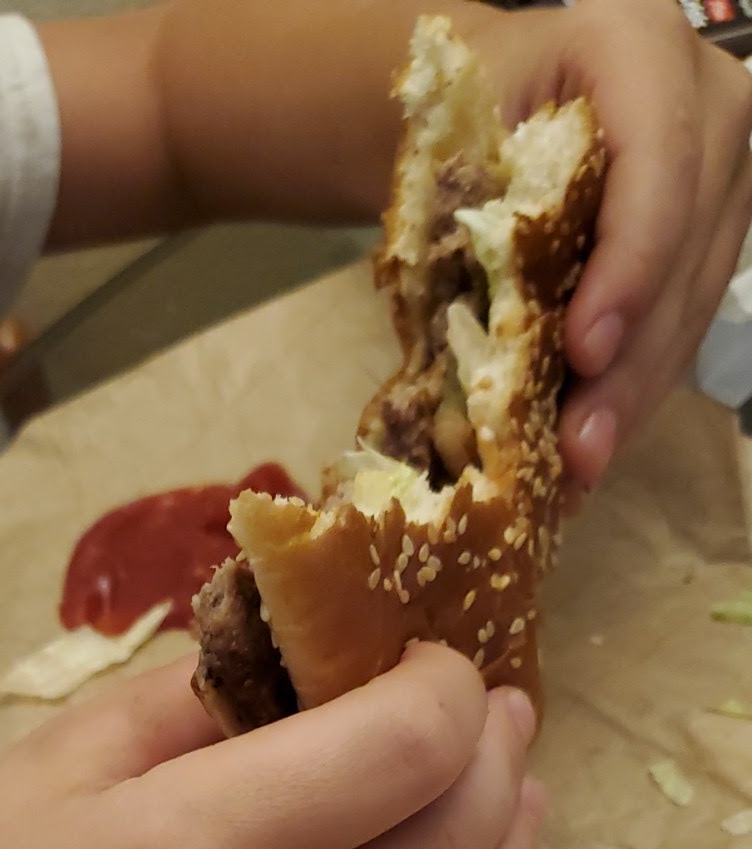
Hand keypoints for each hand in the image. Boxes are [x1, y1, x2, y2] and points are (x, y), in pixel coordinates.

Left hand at [473, 0, 751, 493]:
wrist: (488, 110)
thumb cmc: (459, 122)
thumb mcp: (456, 146)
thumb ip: (483, 219)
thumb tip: (498, 352)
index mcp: (635, 43)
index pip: (658, 168)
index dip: (628, 268)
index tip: (583, 353)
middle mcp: (707, 98)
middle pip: (687, 251)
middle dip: (629, 364)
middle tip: (575, 451)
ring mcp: (726, 170)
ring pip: (695, 301)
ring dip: (635, 396)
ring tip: (579, 471)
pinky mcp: (718, 234)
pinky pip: (685, 321)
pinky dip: (635, 388)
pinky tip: (593, 447)